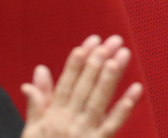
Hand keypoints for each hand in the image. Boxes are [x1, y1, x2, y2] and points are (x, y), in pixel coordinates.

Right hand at [20, 35, 143, 137]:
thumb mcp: (32, 131)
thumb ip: (37, 101)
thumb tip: (39, 70)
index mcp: (53, 116)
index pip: (67, 82)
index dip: (79, 60)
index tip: (90, 41)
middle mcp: (68, 121)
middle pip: (85, 86)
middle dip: (99, 60)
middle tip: (112, 40)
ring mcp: (84, 133)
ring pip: (99, 100)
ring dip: (111, 77)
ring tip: (121, 55)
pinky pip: (113, 125)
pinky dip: (125, 108)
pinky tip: (136, 90)